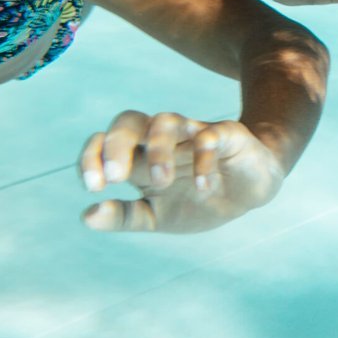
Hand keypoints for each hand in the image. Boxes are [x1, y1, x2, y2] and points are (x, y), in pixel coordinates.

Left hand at [79, 110, 284, 233]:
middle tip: (116, 179)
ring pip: (164, 121)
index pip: (103, 142)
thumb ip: (125, 216)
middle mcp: (161, 141)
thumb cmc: (198, 202)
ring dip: (157, 150)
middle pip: (128, 120)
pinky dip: (202, 160)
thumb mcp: (157, 217)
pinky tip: (203, 188)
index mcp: (140, 159)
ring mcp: (193, 134)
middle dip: (116, 145)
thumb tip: (87, 215)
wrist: (251, 194)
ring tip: (161, 181)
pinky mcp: (226, 135)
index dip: (91, 158)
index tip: (94, 187)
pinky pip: (209, 136)